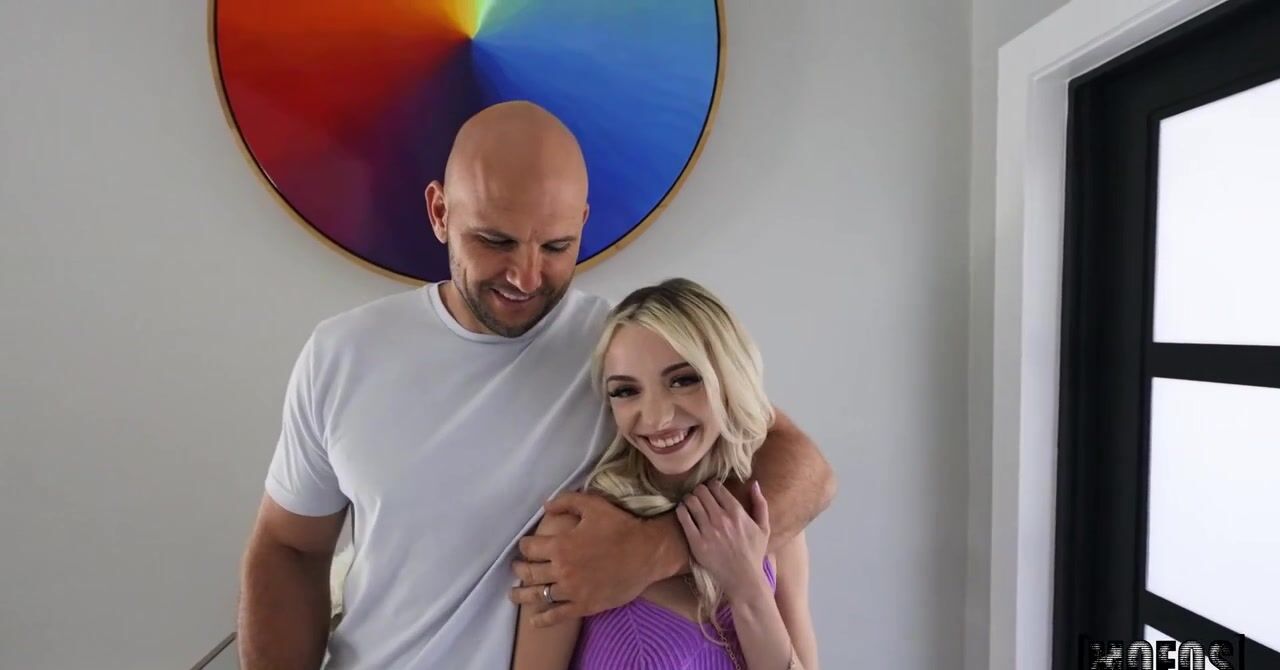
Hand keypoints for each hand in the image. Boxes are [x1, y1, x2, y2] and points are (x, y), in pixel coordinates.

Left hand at [508, 492, 663, 626]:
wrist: (647, 553)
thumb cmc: (620, 527)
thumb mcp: (593, 505)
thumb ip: (566, 502)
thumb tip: (545, 506)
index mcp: (561, 545)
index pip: (529, 548)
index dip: (524, 546)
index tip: (525, 546)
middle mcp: (561, 569)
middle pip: (529, 572)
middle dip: (520, 569)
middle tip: (517, 567)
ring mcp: (572, 590)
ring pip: (538, 595)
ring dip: (522, 594)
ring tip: (514, 594)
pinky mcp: (584, 606)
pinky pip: (557, 616)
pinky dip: (543, 619)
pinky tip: (534, 620)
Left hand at [676, 480, 770, 602]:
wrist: (744, 578)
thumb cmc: (754, 553)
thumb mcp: (764, 528)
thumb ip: (760, 504)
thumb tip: (754, 483)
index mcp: (737, 512)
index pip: (716, 487)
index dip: (711, 485)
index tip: (710, 489)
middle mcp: (721, 518)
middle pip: (701, 491)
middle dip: (699, 491)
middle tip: (698, 496)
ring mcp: (708, 530)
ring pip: (691, 501)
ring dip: (689, 499)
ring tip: (690, 503)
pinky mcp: (696, 542)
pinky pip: (683, 518)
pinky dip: (681, 510)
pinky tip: (683, 511)